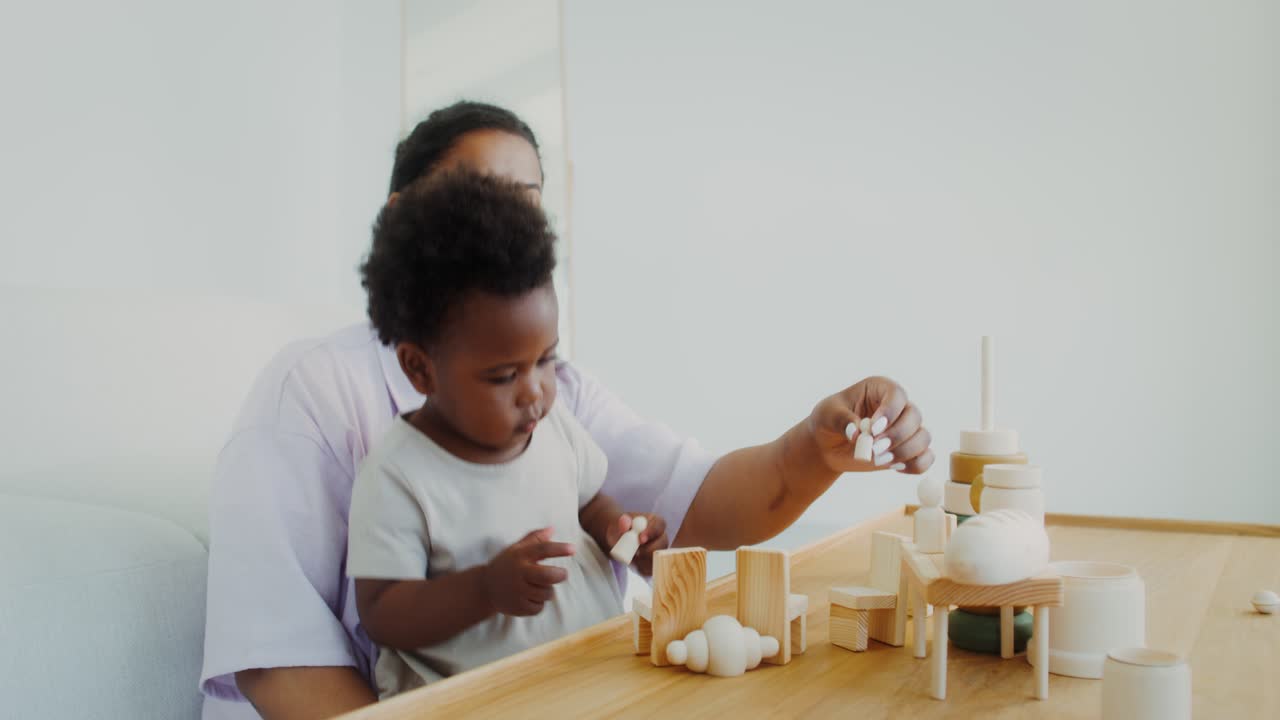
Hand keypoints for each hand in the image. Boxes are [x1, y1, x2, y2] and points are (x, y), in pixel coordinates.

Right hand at [482, 528, 574, 615]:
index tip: (573, 549)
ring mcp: (518, 592)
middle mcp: (519, 574)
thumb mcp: (516, 549)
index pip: (542, 550)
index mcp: (520, 556)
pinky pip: (539, 607)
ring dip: (547, 591)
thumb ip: (534, 538)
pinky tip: (528, 598)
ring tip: (536, 587)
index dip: (559, 549)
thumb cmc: (506, 565)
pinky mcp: (519, 608)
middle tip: (562, 574)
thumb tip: (553, 528)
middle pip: (547, 576)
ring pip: (546, 593)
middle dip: (560, 575)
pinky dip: (538, 604)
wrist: (485, 588)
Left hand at [606, 513, 667, 576]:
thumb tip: (625, 525)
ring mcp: (660, 551)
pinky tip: (633, 562)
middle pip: (662, 544)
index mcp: (656, 522)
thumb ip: (623, 523)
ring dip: (642, 560)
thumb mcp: (619, 524)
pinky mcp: (655, 564)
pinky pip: (650, 569)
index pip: (659, 525)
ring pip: (656, 559)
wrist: (617, 540)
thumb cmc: (620, 529)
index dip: (651, 532)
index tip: (640, 539)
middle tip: (635, 553)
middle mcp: (661, 536)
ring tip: (630, 555)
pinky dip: (640, 568)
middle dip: (648, 550)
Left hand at [808, 376, 933, 474]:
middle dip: (896, 436)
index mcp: (880, 389)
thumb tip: (856, 432)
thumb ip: (841, 420)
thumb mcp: (827, 415)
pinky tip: (894, 468)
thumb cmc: (828, 421)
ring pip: (923, 437)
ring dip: (904, 452)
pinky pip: (926, 458)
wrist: (828, 445)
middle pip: (914, 417)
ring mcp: (906, 429)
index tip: (873, 430)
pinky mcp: (908, 451)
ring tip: (878, 460)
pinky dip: (915, 465)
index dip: (890, 412)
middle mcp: (898, 406)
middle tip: (873, 449)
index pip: (897, 394)